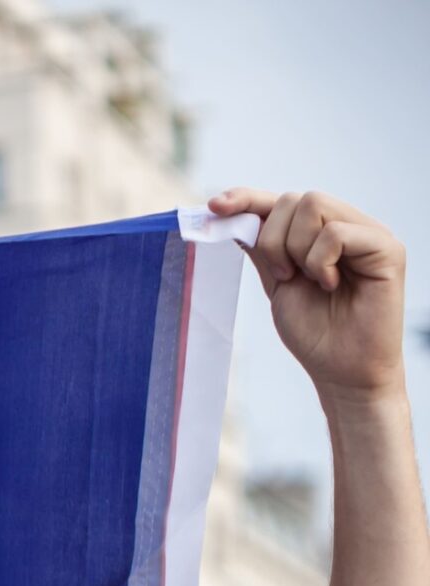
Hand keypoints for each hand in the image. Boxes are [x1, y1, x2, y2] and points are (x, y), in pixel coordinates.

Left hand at [212, 188, 408, 406]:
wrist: (341, 371)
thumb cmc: (314, 332)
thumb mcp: (276, 283)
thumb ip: (263, 249)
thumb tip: (231, 216)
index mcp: (320, 233)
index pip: (280, 201)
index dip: (247, 198)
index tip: (215, 207)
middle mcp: (347, 225)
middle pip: (293, 199)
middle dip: (273, 239)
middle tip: (285, 275)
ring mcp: (369, 234)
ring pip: (313, 205)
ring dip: (295, 249)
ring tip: (311, 281)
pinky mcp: (387, 248)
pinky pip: (336, 232)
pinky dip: (320, 260)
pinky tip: (329, 284)